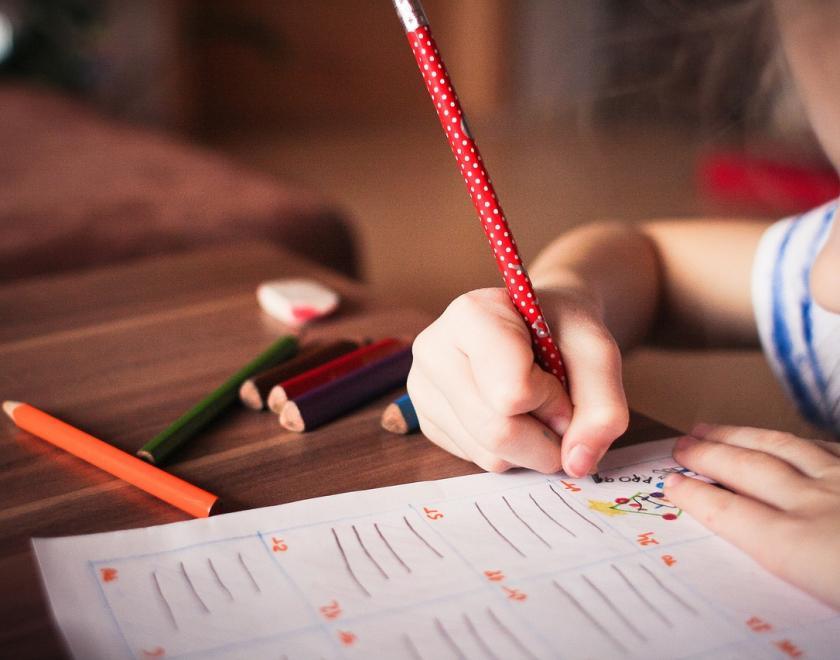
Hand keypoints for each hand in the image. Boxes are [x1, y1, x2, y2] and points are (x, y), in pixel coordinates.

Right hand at [407, 287, 627, 475]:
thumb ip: (603, 407)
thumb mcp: (598, 353)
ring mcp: (423, 389)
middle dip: (546, 436)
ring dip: (531, 447)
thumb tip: (577, 464)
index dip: (552, 399)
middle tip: (559, 408)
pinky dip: (510, 451)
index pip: (512, 392)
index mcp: (469, 316)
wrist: (537, 325)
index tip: (560, 377)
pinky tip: (511, 415)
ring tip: (534, 406)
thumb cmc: (562, 330)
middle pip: (497, 431)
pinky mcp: (427, 422)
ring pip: (489, 454)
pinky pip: (477, 461)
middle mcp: (433, 350)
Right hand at [665, 424, 839, 610]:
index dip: (694, 495)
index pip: (728, 512)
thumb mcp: (824, 600)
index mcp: (799, 546)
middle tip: (681, 446)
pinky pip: (824, 445)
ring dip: (739, 435)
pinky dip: (794, 440)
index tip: (670, 483)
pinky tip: (784, 440)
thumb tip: (753, 550)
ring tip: (711, 429)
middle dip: (707, 455)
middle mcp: (815, 503)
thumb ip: (784, 566)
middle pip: (746, 468)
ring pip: (780, 446)